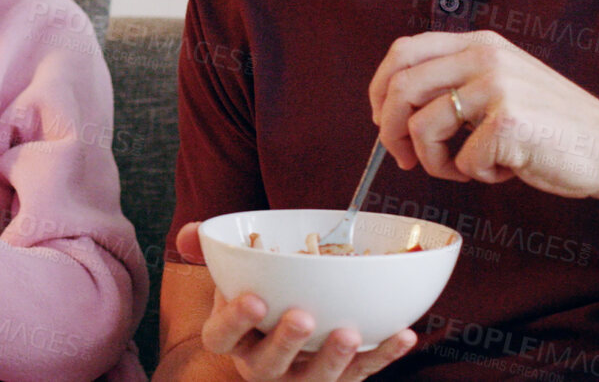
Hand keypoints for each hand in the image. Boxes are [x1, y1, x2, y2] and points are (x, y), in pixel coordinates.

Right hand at [175, 224, 414, 380]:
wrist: (285, 329)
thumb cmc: (258, 295)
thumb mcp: (231, 276)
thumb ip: (212, 251)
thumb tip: (193, 231)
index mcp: (233, 338)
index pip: (222, 336)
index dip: (234, 321)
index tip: (253, 299)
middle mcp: (262, 365)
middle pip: (267, 365)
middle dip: (285, 343)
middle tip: (302, 317)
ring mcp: (301, 377)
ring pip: (315, 380)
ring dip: (334, 359)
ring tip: (348, 333)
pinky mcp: (338, 380)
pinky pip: (362, 373)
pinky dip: (383, 355)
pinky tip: (405, 335)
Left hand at [367, 30, 598, 198]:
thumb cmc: (553, 127)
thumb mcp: (503, 84)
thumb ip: (459, 82)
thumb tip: (395, 109)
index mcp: (480, 43)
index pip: (404, 50)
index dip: (380, 88)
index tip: (382, 120)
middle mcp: (486, 57)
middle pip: (402, 88)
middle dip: (391, 132)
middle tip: (404, 159)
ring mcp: (497, 86)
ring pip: (424, 127)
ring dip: (436, 162)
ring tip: (467, 169)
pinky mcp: (508, 121)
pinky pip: (462, 159)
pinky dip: (476, 176)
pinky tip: (505, 170)